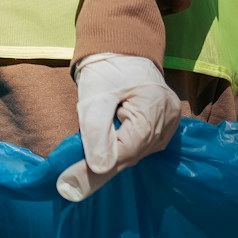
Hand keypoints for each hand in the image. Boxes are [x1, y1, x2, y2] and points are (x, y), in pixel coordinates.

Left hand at [55, 52, 181, 202]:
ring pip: (135, 154)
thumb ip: (96, 133)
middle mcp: (169, 122)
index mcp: (155, 111)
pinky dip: (120, 150)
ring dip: (111, 157)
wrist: (122, 52)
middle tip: (68, 182)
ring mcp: (169, 125)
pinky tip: (106, 145)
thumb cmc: (106, 70)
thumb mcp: (93, 99)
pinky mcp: (164, 126)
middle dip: (102, 165)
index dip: (97, 171)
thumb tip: (99, 168)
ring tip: (86, 158)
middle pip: (131, 156)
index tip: (68, 185)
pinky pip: (140, 147)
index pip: (126, 152)